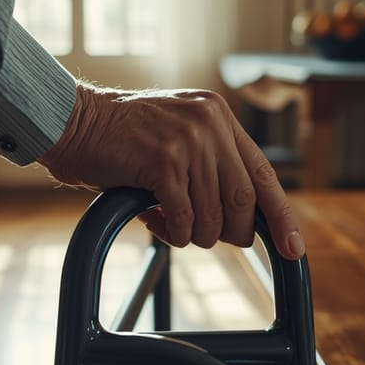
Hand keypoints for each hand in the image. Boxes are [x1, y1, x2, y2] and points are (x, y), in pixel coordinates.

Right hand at [39, 82, 305, 260]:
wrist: (70, 121)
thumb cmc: (118, 139)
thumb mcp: (176, 136)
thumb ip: (208, 162)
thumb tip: (239, 216)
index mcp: (217, 116)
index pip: (263, 173)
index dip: (280, 216)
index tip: (293, 249)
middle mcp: (209, 122)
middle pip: (243, 200)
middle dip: (231, 231)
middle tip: (206, 236)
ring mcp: (187, 139)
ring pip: (213, 213)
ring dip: (195, 234)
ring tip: (170, 225)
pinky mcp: (162, 160)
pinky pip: (183, 216)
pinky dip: (172, 231)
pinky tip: (153, 220)